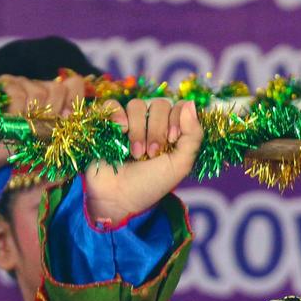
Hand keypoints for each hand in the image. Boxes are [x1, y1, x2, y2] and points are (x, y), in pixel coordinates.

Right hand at [0, 74, 88, 176]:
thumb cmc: (18, 150)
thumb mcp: (48, 145)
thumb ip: (68, 132)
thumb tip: (93, 119)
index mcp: (55, 100)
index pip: (75, 85)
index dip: (74, 103)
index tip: (66, 122)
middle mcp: (40, 86)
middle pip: (59, 89)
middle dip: (51, 115)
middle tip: (37, 131)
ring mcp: (23, 82)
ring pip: (40, 91)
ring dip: (31, 116)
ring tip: (18, 129)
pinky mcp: (4, 82)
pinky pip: (19, 93)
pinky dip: (15, 113)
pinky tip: (7, 123)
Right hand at [83, 98, 203, 224]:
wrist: (119, 198)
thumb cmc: (151, 184)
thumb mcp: (180, 164)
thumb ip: (193, 135)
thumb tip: (191, 103)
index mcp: (171, 130)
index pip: (180, 106)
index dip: (177, 120)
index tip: (172, 141)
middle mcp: (151, 122)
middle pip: (159, 104)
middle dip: (157, 131)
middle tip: (151, 154)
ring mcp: (129, 121)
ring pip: (137, 105)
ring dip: (138, 130)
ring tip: (136, 154)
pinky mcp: (107, 123)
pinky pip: (112, 105)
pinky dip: (117, 116)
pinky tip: (120, 132)